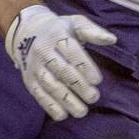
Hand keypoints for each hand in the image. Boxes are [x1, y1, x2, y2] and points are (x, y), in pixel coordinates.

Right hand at [5, 3, 116, 120]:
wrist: (27, 33)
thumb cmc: (59, 30)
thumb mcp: (75, 23)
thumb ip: (93, 31)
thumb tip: (112, 39)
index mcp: (57, 35)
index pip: (71, 51)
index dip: (84, 66)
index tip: (97, 80)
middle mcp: (43, 51)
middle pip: (61, 70)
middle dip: (78, 85)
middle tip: (94, 97)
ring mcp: (35, 66)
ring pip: (50, 85)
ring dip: (66, 100)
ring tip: (82, 112)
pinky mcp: (29, 80)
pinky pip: (38, 94)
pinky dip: (50, 106)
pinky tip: (63, 115)